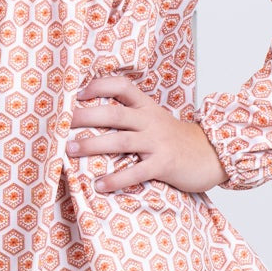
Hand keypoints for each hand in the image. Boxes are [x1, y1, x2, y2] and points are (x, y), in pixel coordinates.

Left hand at [67, 72, 227, 194]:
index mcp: (147, 107)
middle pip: (114, 113)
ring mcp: (158, 142)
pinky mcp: (164, 164)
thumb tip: (92, 117)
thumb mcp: (155, 120)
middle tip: (60, 123)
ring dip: (92, 145)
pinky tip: (99, 184)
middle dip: (85, 117)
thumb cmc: (175, 140)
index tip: (77, 94)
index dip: (99, 86)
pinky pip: (136, 172)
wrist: (211, 155)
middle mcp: (151, 121)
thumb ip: (131, 116)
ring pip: (120, 140)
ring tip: (69, 150)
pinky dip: (116, 179)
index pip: (122, 86)